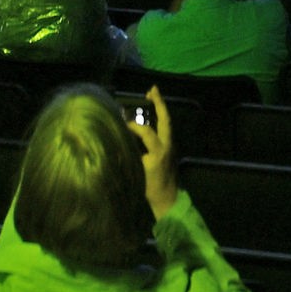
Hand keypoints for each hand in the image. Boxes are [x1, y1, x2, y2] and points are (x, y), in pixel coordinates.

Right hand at [131, 90, 176, 218]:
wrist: (168, 201)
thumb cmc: (151, 189)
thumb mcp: (138, 173)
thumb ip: (130, 156)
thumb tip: (119, 141)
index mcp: (159, 152)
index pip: (146, 131)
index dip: (133, 126)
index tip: (122, 124)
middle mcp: (167, 146)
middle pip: (165, 120)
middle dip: (159, 103)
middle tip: (151, 90)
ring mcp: (171, 147)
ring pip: (167, 123)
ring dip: (160, 109)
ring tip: (152, 97)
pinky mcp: (171, 150)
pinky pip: (165, 130)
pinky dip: (160, 120)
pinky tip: (152, 116)